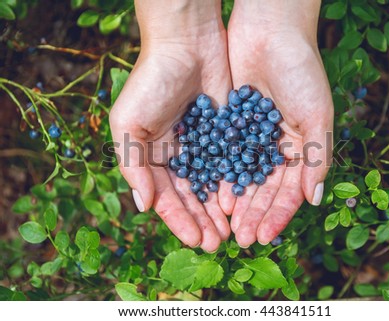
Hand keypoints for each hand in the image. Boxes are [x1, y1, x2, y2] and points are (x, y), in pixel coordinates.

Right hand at [109, 0, 231, 251]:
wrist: (187, 44)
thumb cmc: (151, 82)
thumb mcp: (129, 123)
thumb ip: (133, 165)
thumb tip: (143, 206)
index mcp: (151, 156)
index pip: (165, 197)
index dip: (179, 220)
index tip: (196, 240)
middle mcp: (176, 155)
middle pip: (190, 197)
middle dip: (202, 221)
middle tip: (218, 244)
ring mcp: (202, 146)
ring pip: (211, 186)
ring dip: (218, 210)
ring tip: (230, 232)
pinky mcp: (224, 134)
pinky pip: (229, 165)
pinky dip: (233, 185)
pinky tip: (240, 202)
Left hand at [226, 0, 333, 246]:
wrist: (270, 30)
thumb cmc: (301, 70)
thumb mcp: (317, 115)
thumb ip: (317, 158)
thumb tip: (314, 200)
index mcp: (301, 147)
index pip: (289, 191)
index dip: (278, 215)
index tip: (264, 236)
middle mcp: (276, 147)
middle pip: (264, 189)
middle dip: (254, 214)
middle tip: (241, 239)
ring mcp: (253, 137)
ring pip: (243, 177)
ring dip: (236, 201)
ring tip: (226, 224)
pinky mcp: (231, 124)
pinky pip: (225, 156)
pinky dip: (221, 175)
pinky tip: (214, 194)